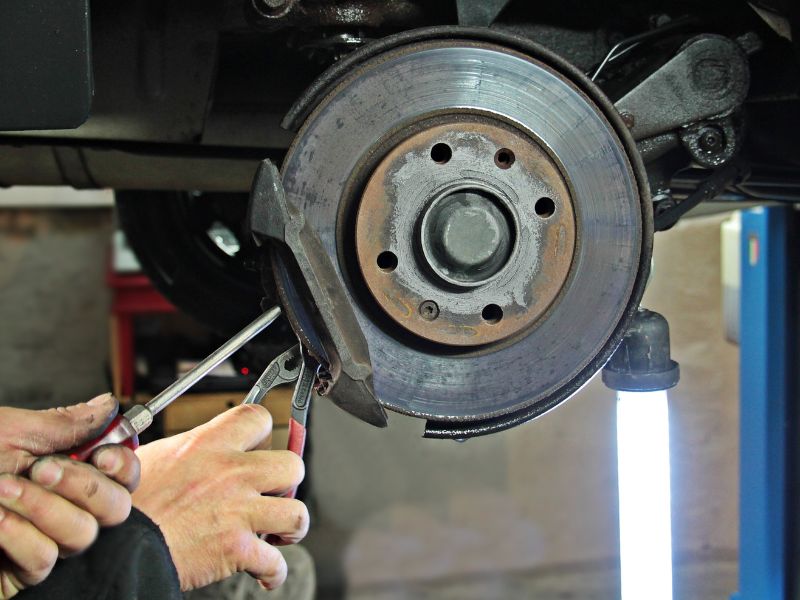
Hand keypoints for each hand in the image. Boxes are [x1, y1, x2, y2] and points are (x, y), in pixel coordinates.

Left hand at [0, 394, 139, 597]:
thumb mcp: (8, 431)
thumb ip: (64, 423)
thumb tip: (109, 405)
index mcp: (66, 466)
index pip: (122, 473)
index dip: (123, 465)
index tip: (103, 454)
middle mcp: (62, 504)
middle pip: (115, 508)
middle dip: (84, 486)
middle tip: (44, 469)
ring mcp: (43, 538)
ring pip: (81, 535)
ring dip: (43, 508)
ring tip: (1, 490)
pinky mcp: (20, 571)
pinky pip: (44, 559)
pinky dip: (18, 536)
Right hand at [132, 404, 307, 590]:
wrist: (118, 545)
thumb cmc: (128, 504)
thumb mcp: (153, 457)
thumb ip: (187, 449)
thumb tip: (197, 448)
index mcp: (209, 444)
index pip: (258, 417)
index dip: (263, 432)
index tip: (260, 445)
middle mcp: (231, 473)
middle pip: (293, 465)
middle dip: (288, 482)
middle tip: (274, 492)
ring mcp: (238, 511)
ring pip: (297, 513)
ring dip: (291, 526)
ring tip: (278, 531)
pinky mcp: (237, 549)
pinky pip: (276, 562)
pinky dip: (274, 572)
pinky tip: (265, 571)